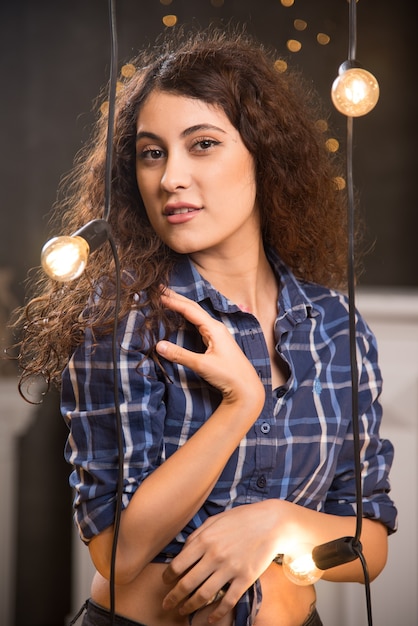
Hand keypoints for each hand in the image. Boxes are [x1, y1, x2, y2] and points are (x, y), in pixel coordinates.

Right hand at [156, 288, 263, 407]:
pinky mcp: (216, 342)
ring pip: (196, 314)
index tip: (158, 295)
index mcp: (214, 328)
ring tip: (168, 298)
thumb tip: (158, 345)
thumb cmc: (228, 375)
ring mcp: (217, 334)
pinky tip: (182, 317)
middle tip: (160, 289)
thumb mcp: (202, 365)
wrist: (245, 388)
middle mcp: (216, 327)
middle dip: (177, 298)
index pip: (190, 310)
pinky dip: (187, 317)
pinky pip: (199, 323)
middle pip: (194, 308)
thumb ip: (180, 355)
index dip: (174, 302)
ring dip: (182, 306)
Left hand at [161, 501, 281, 621]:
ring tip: (183, 611)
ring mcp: (230, 568)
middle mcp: (214, 556)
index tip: (165, 583)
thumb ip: (197, 534)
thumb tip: (183, 550)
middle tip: (167, 605)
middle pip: (187, 583)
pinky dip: (216, 613)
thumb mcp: (215, 520)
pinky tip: (210, 618)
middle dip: (173, 597)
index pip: (178, 564)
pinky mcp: (245, 578)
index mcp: (204, 540)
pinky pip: (228, 601)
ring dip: (190, 606)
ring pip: (204, 595)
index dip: (168, 577)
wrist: (270, 522)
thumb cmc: (241, 519)